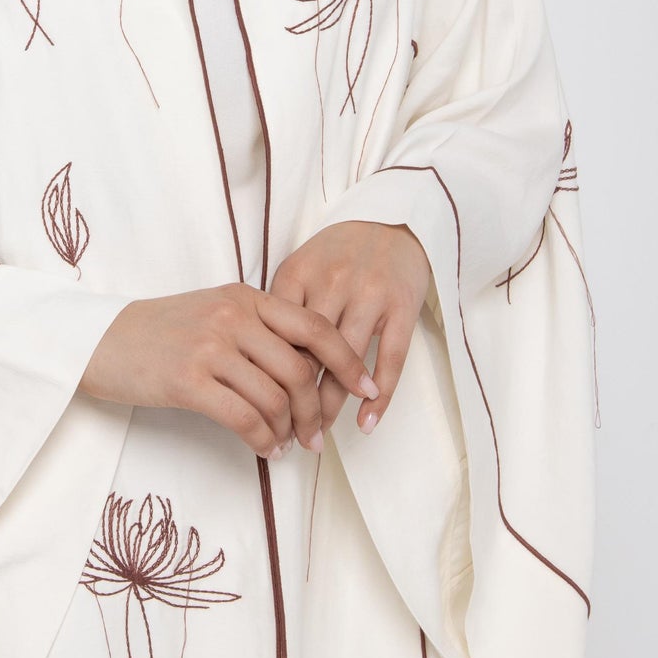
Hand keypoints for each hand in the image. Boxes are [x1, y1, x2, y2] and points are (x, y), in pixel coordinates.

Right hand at [77, 280, 381, 458]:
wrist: (98, 339)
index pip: (313, 328)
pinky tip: (264, 450)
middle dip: (316, 411)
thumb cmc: (158, 333)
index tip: (367, 389)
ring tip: (287, 445)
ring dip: (288, 430)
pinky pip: (244, 417)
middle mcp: (233, 316)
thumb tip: (303, 372)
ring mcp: (210, 346)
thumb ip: (256, 331)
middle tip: (318, 438)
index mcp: (245, 297)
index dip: (347, 361)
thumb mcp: (212, 313)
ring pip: (274, 398)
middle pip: (299, 370)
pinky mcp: (189, 380)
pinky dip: (262, 439)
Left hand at [267, 222, 432, 435]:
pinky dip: (379, 395)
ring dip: (332, 405)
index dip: (265, 377)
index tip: (258, 409)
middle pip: (308, 354)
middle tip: (285, 435)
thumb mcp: (300, 268)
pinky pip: (391, 359)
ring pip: (345, 362)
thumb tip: (255, 362)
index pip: (275, 335)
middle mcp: (332, 284)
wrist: (392, 221)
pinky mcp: (402, 307)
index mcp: (298, 274)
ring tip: (318, 436)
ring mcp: (370, 295)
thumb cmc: (336, 253)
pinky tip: (367, 421)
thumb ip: (278, 308)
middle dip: (295, 401)